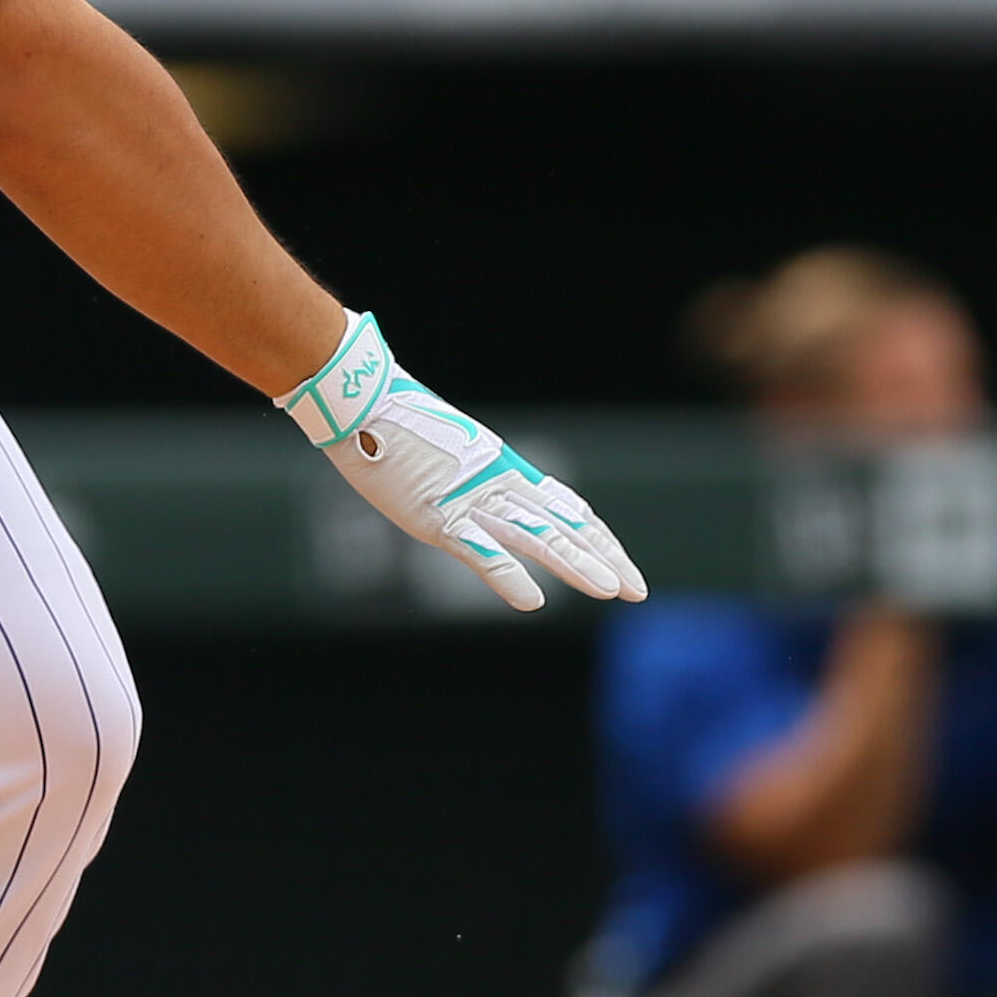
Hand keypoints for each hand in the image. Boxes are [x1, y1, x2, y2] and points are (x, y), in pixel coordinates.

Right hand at [278, 311, 643, 611]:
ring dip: (575, 565)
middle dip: (603, 559)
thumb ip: (468, 474)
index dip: (597, 539)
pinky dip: (506, 575)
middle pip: (562, 526)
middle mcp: (497, 484)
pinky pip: (478, 549)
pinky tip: (532, 600)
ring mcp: (469, 499)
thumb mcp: (445, 452)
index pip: (564, 508)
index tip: (622, 567)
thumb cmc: (391, 421)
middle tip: (637, 590)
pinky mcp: (436, 515)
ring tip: (610, 591)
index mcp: (502, 469)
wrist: (360, 395)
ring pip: (536, 536)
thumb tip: (481, 492)